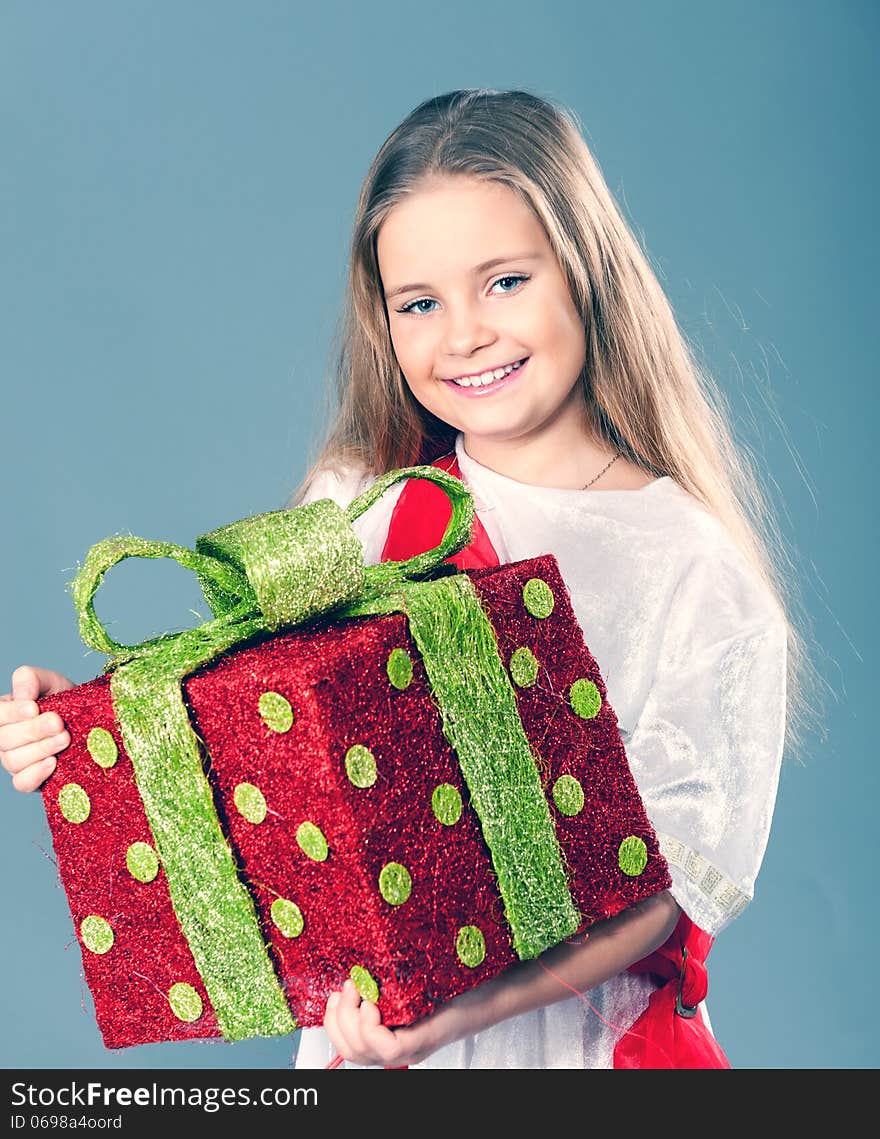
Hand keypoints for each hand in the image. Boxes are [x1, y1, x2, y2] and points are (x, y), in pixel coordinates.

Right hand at [0, 665, 74, 791]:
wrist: (90, 723)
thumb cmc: (65, 701)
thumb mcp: (52, 682)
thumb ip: (32, 679)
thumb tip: (23, 695)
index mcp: (6, 713)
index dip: (12, 713)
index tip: (34, 707)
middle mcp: (6, 739)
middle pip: (4, 740)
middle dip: (33, 730)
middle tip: (58, 723)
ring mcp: (16, 761)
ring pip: (13, 761)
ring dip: (41, 749)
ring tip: (65, 738)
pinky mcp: (31, 779)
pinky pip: (22, 783)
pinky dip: (36, 774)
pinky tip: (54, 762)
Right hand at [324, 980, 448, 1066]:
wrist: (484, 996)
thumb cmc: (450, 989)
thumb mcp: (405, 987)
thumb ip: (382, 988)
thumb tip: (356, 973)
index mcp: (389, 1040)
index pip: (348, 1047)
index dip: (332, 1023)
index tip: (334, 995)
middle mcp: (396, 1051)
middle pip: (351, 1051)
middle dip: (338, 1019)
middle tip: (348, 988)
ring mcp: (409, 1049)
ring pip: (363, 1052)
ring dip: (351, 1018)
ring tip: (360, 991)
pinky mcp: (421, 1042)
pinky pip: (386, 1048)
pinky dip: (370, 1027)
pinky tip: (373, 1005)